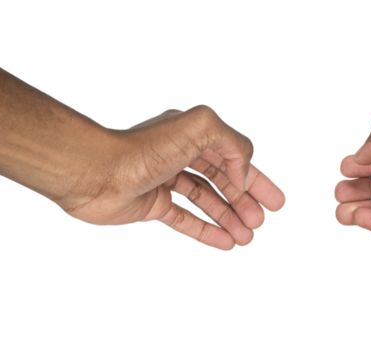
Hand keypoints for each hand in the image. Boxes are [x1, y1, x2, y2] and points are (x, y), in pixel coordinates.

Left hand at [58, 105, 286, 250]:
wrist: (95, 172)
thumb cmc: (144, 148)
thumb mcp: (201, 128)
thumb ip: (233, 144)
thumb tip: (243, 173)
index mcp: (193, 133)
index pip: (233, 157)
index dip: (256, 180)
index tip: (275, 202)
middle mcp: (180, 154)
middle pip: (222, 180)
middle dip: (245, 202)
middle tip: (261, 222)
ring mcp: (165, 180)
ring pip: (205, 201)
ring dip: (229, 219)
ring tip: (248, 238)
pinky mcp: (150, 205)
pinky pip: (184, 219)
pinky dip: (205, 231)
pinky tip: (225, 243)